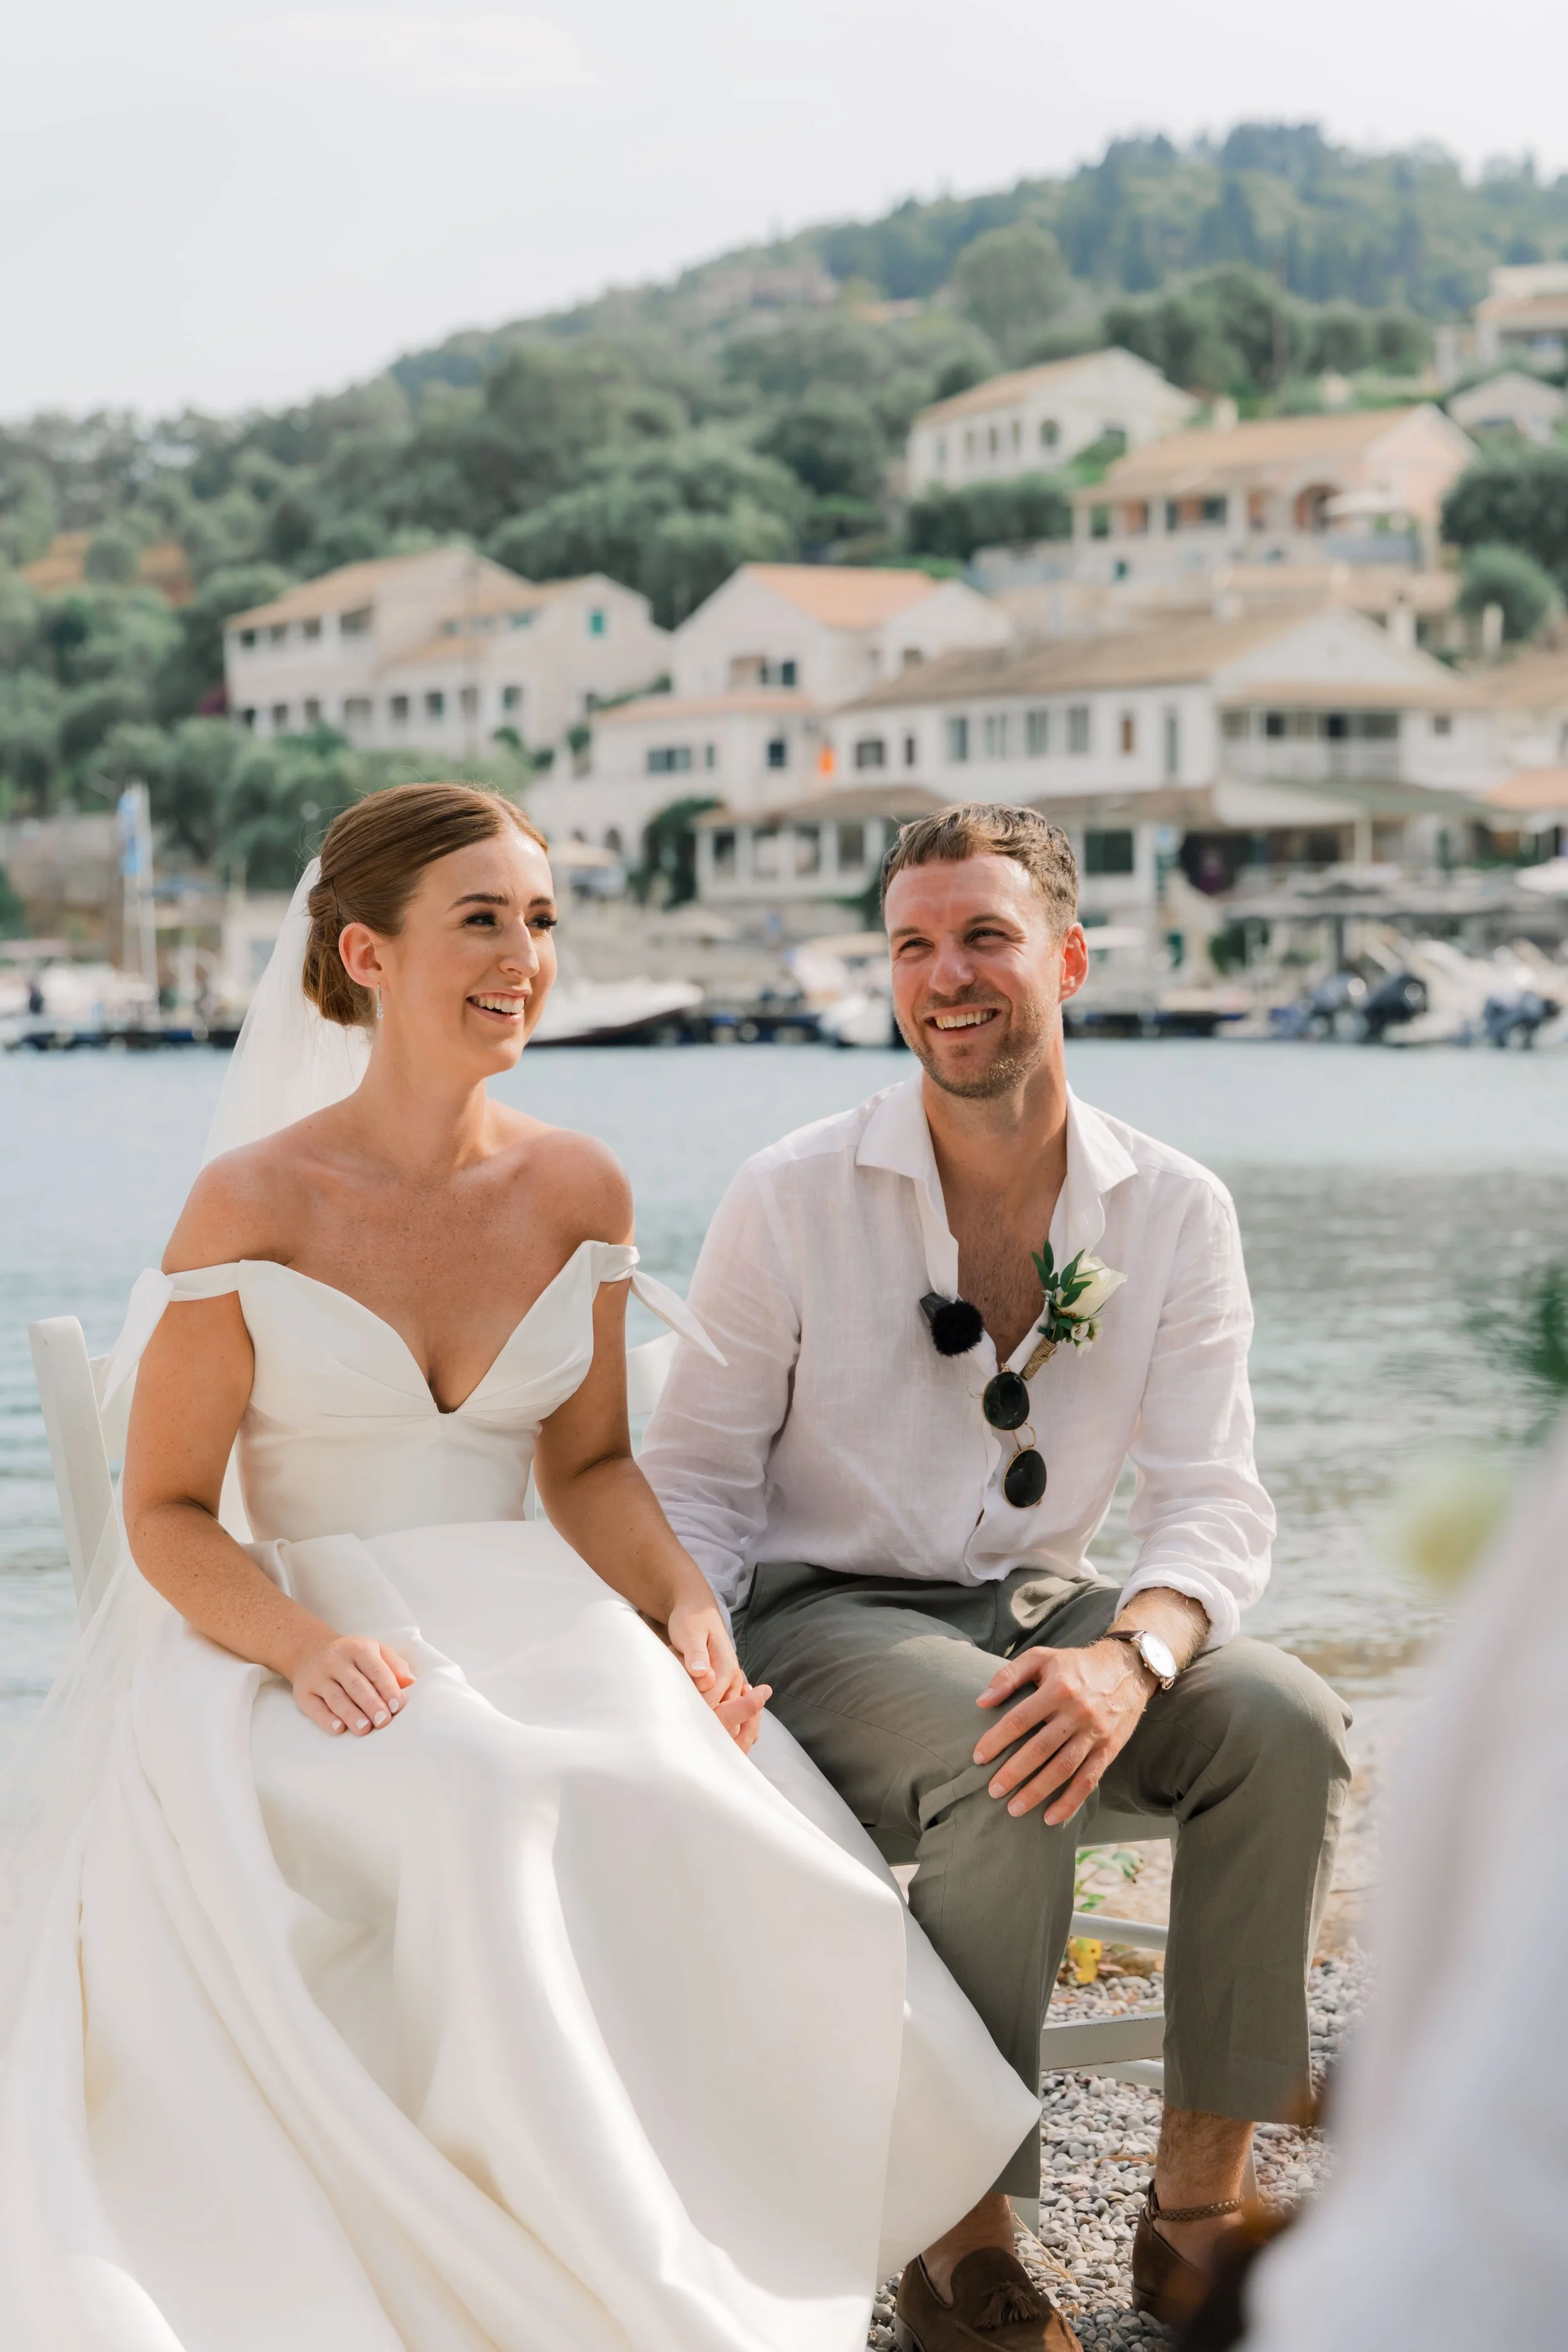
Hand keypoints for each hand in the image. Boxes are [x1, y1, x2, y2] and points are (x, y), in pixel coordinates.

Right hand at [290, 1632, 415, 1737]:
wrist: (310, 1650)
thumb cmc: (352, 1655)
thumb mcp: (374, 1650)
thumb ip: (394, 1665)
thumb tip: (410, 1681)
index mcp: (358, 1649)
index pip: (375, 1669)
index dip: (387, 1688)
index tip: (396, 1706)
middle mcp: (336, 1661)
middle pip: (356, 1685)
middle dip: (371, 1704)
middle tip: (383, 1721)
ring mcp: (318, 1677)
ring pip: (336, 1698)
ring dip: (351, 1714)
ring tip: (365, 1729)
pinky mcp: (304, 1692)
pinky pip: (315, 1708)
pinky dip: (326, 1719)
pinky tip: (339, 1728)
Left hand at [667, 1595, 771, 1754]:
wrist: (696, 1609)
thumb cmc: (690, 1620)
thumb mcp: (689, 1632)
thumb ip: (695, 1654)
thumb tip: (702, 1674)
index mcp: (727, 1668)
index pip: (711, 1703)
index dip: (693, 1713)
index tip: (674, 1720)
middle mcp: (733, 1678)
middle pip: (719, 1712)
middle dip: (700, 1720)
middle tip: (677, 1728)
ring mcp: (729, 1683)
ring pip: (720, 1712)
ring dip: (704, 1717)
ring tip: (683, 1723)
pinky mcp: (722, 1685)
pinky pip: (718, 1707)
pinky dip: (707, 1712)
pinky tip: (692, 1716)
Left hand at [973, 1639, 1150, 1825]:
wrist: (1128, 1669)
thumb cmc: (1076, 1665)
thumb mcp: (1042, 1657)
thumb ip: (1009, 1676)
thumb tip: (981, 1701)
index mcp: (1058, 1687)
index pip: (1020, 1719)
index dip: (997, 1739)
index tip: (978, 1757)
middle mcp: (1078, 1712)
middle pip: (1040, 1749)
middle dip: (1014, 1773)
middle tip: (992, 1791)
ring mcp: (1095, 1733)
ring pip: (1063, 1768)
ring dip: (1038, 1792)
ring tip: (1014, 1809)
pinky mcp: (1109, 1749)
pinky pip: (1089, 1780)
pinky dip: (1070, 1802)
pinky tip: (1051, 1818)